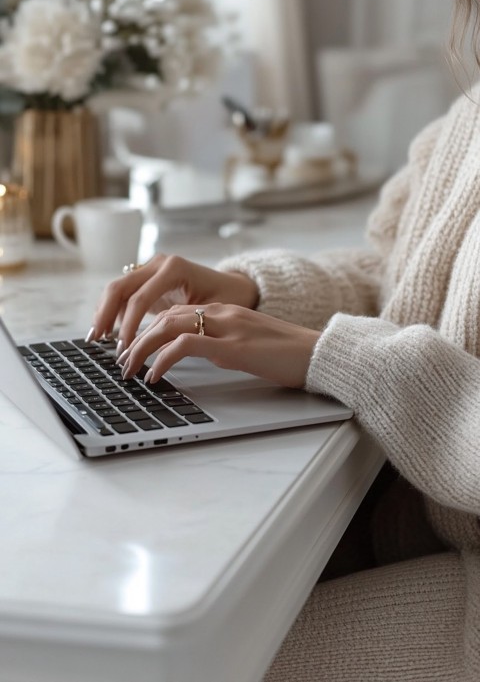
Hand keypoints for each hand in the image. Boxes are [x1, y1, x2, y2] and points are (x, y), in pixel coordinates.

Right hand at [89, 253, 258, 349]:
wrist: (235, 286)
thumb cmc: (229, 299)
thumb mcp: (213, 310)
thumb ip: (188, 321)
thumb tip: (167, 345)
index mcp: (174, 268)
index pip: (140, 298)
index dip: (128, 325)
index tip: (124, 348)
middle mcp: (159, 263)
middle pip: (120, 287)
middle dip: (104, 314)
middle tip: (95, 340)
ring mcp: (151, 268)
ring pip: (117, 288)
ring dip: (104, 312)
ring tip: (97, 338)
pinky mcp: (148, 279)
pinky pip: (124, 294)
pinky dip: (114, 311)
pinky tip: (109, 331)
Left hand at [118, 302, 319, 389]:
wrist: (316, 353)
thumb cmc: (286, 355)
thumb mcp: (247, 343)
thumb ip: (221, 342)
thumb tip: (195, 353)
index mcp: (224, 310)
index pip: (175, 311)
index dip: (148, 328)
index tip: (132, 347)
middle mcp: (221, 312)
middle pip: (164, 316)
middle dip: (136, 338)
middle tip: (120, 360)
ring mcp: (226, 326)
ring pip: (168, 326)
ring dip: (141, 347)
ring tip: (129, 368)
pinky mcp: (231, 345)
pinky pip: (185, 345)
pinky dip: (163, 359)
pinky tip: (155, 376)